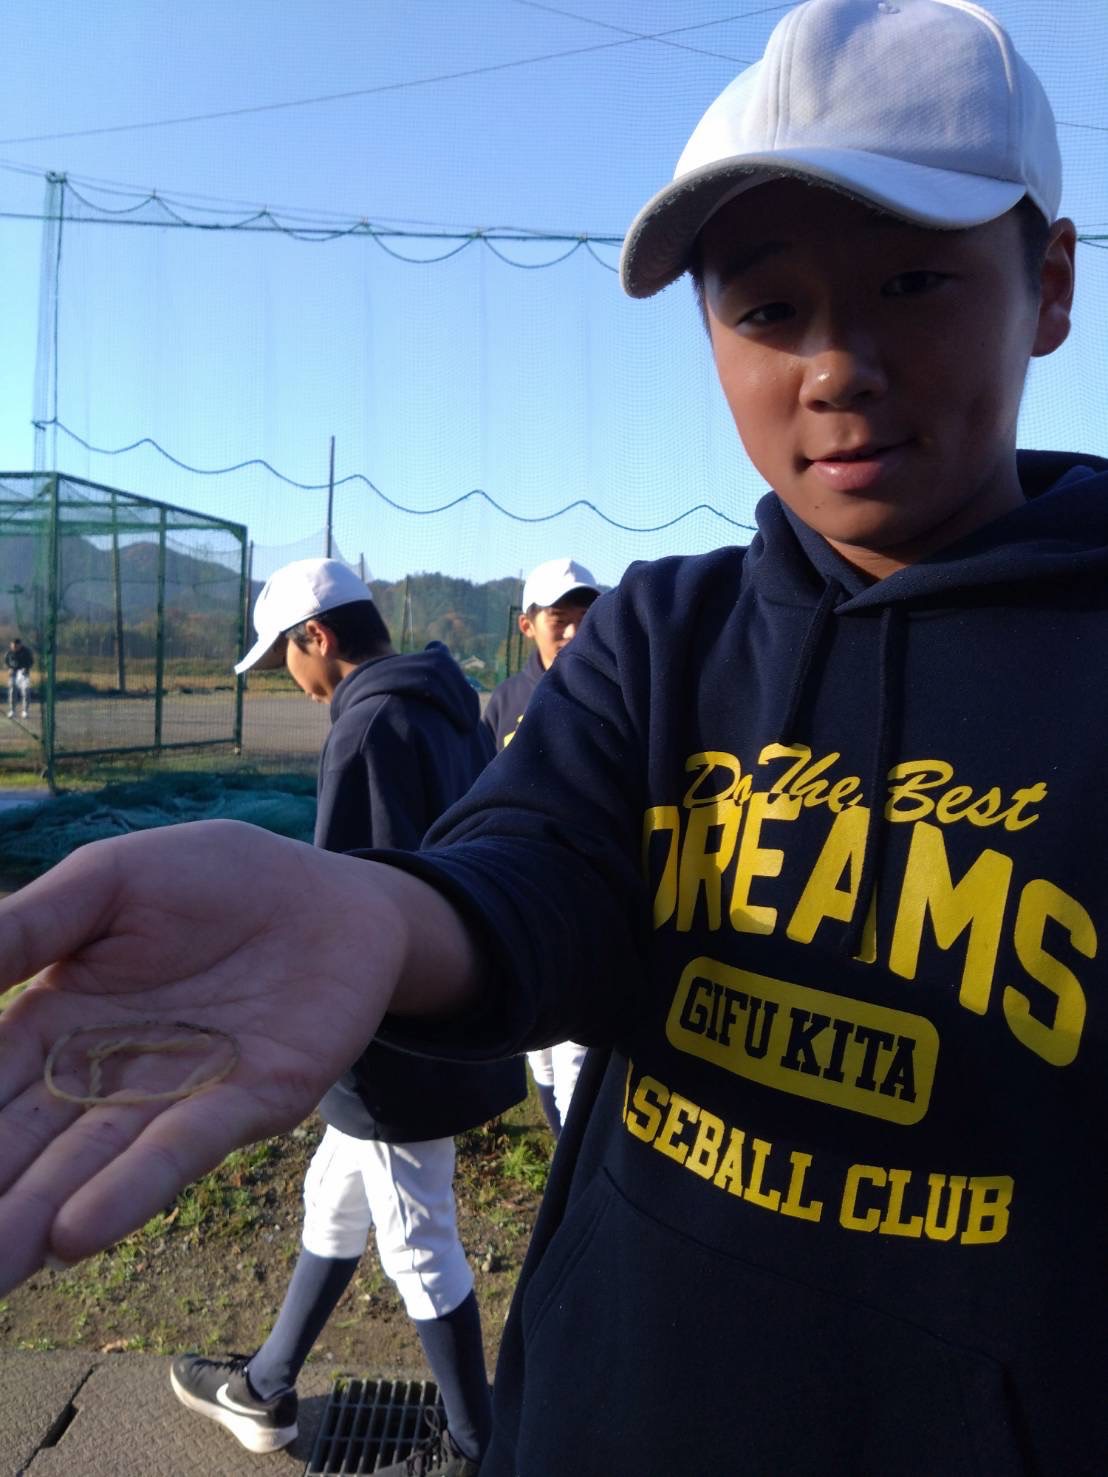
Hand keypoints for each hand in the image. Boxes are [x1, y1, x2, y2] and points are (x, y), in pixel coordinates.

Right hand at [0, 820, 434, 1291]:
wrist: (334, 896)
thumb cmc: (216, 879)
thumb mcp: (109, 884)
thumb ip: (28, 926)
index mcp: (58, 1019)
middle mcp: (104, 1072)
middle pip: (21, 1144)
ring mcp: (172, 1093)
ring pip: (88, 1165)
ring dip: (31, 1217)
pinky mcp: (245, 1101)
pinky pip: (180, 1148)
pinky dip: (131, 1187)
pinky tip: (77, 1232)